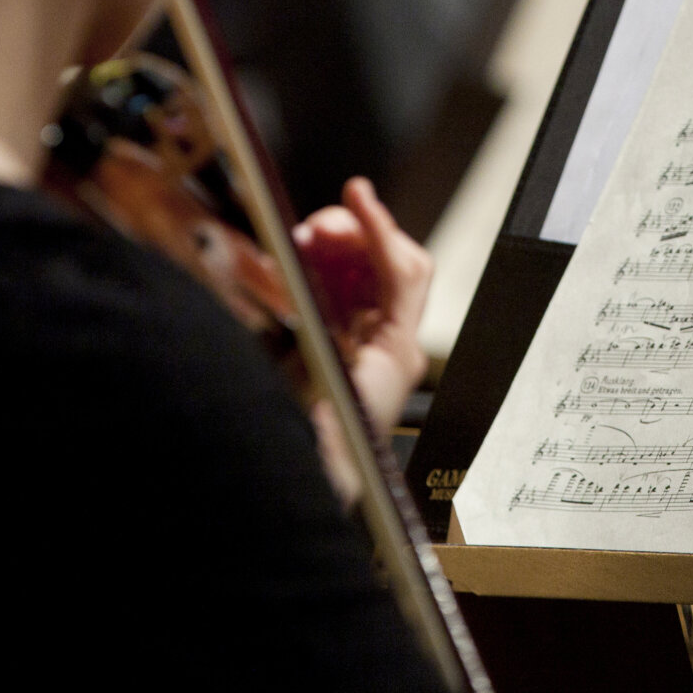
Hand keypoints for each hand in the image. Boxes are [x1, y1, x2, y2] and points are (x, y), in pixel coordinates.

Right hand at [295, 178, 432, 439]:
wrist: (302, 497)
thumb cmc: (318, 453)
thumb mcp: (319, 377)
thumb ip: (308, 315)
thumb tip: (299, 256)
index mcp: (395, 353)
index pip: (403, 271)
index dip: (378, 227)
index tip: (355, 194)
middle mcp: (387, 349)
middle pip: (385, 266)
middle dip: (350, 235)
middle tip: (310, 227)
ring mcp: (362, 351)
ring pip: (360, 277)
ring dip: (331, 250)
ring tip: (296, 242)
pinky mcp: (334, 355)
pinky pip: (336, 298)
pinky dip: (317, 273)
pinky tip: (290, 265)